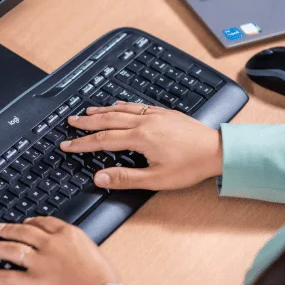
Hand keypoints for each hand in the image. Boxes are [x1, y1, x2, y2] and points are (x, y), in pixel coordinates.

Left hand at [0, 216, 118, 284]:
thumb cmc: (104, 278)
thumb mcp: (93, 252)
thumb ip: (76, 247)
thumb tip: (68, 250)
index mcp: (68, 233)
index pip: (45, 221)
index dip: (32, 220)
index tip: (26, 221)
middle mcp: (51, 242)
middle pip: (24, 230)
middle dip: (10, 228)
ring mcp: (40, 260)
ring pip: (11, 248)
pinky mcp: (33, 280)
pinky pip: (6, 277)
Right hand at [60, 102, 222, 190]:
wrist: (218, 149)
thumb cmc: (190, 166)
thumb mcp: (157, 179)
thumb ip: (126, 178)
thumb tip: (100, 177)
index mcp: (140, 138)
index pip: (103, 140)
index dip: (82, 143)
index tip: (67, 144)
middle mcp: (144, 122)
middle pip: (108, 119)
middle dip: (86, 122)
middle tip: (70, 122)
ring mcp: (154, 114)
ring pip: (121, 109)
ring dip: (102, 110)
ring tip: (87, 111)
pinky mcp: (163, 112)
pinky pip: (136, 105)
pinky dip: (121, 105)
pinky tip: (117, 105)